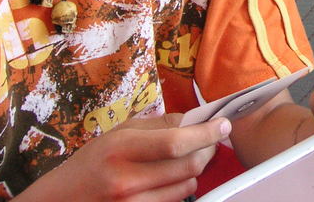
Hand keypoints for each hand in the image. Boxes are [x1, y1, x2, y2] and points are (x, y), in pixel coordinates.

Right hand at [15, 114, 229, 201]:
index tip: (223, 124)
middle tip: (212, 139)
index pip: (175, 142)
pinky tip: (174, 178)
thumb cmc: (90, 164)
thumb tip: (194, 119)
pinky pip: (175, 201)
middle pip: (188, 166)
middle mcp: (126, 180)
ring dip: (196, 170)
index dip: (205, 133)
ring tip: (189, 158)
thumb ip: (157, 125)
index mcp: (120, 150)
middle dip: (208, 150)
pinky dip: (183, 187)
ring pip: (187, 186)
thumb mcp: (117, 134)